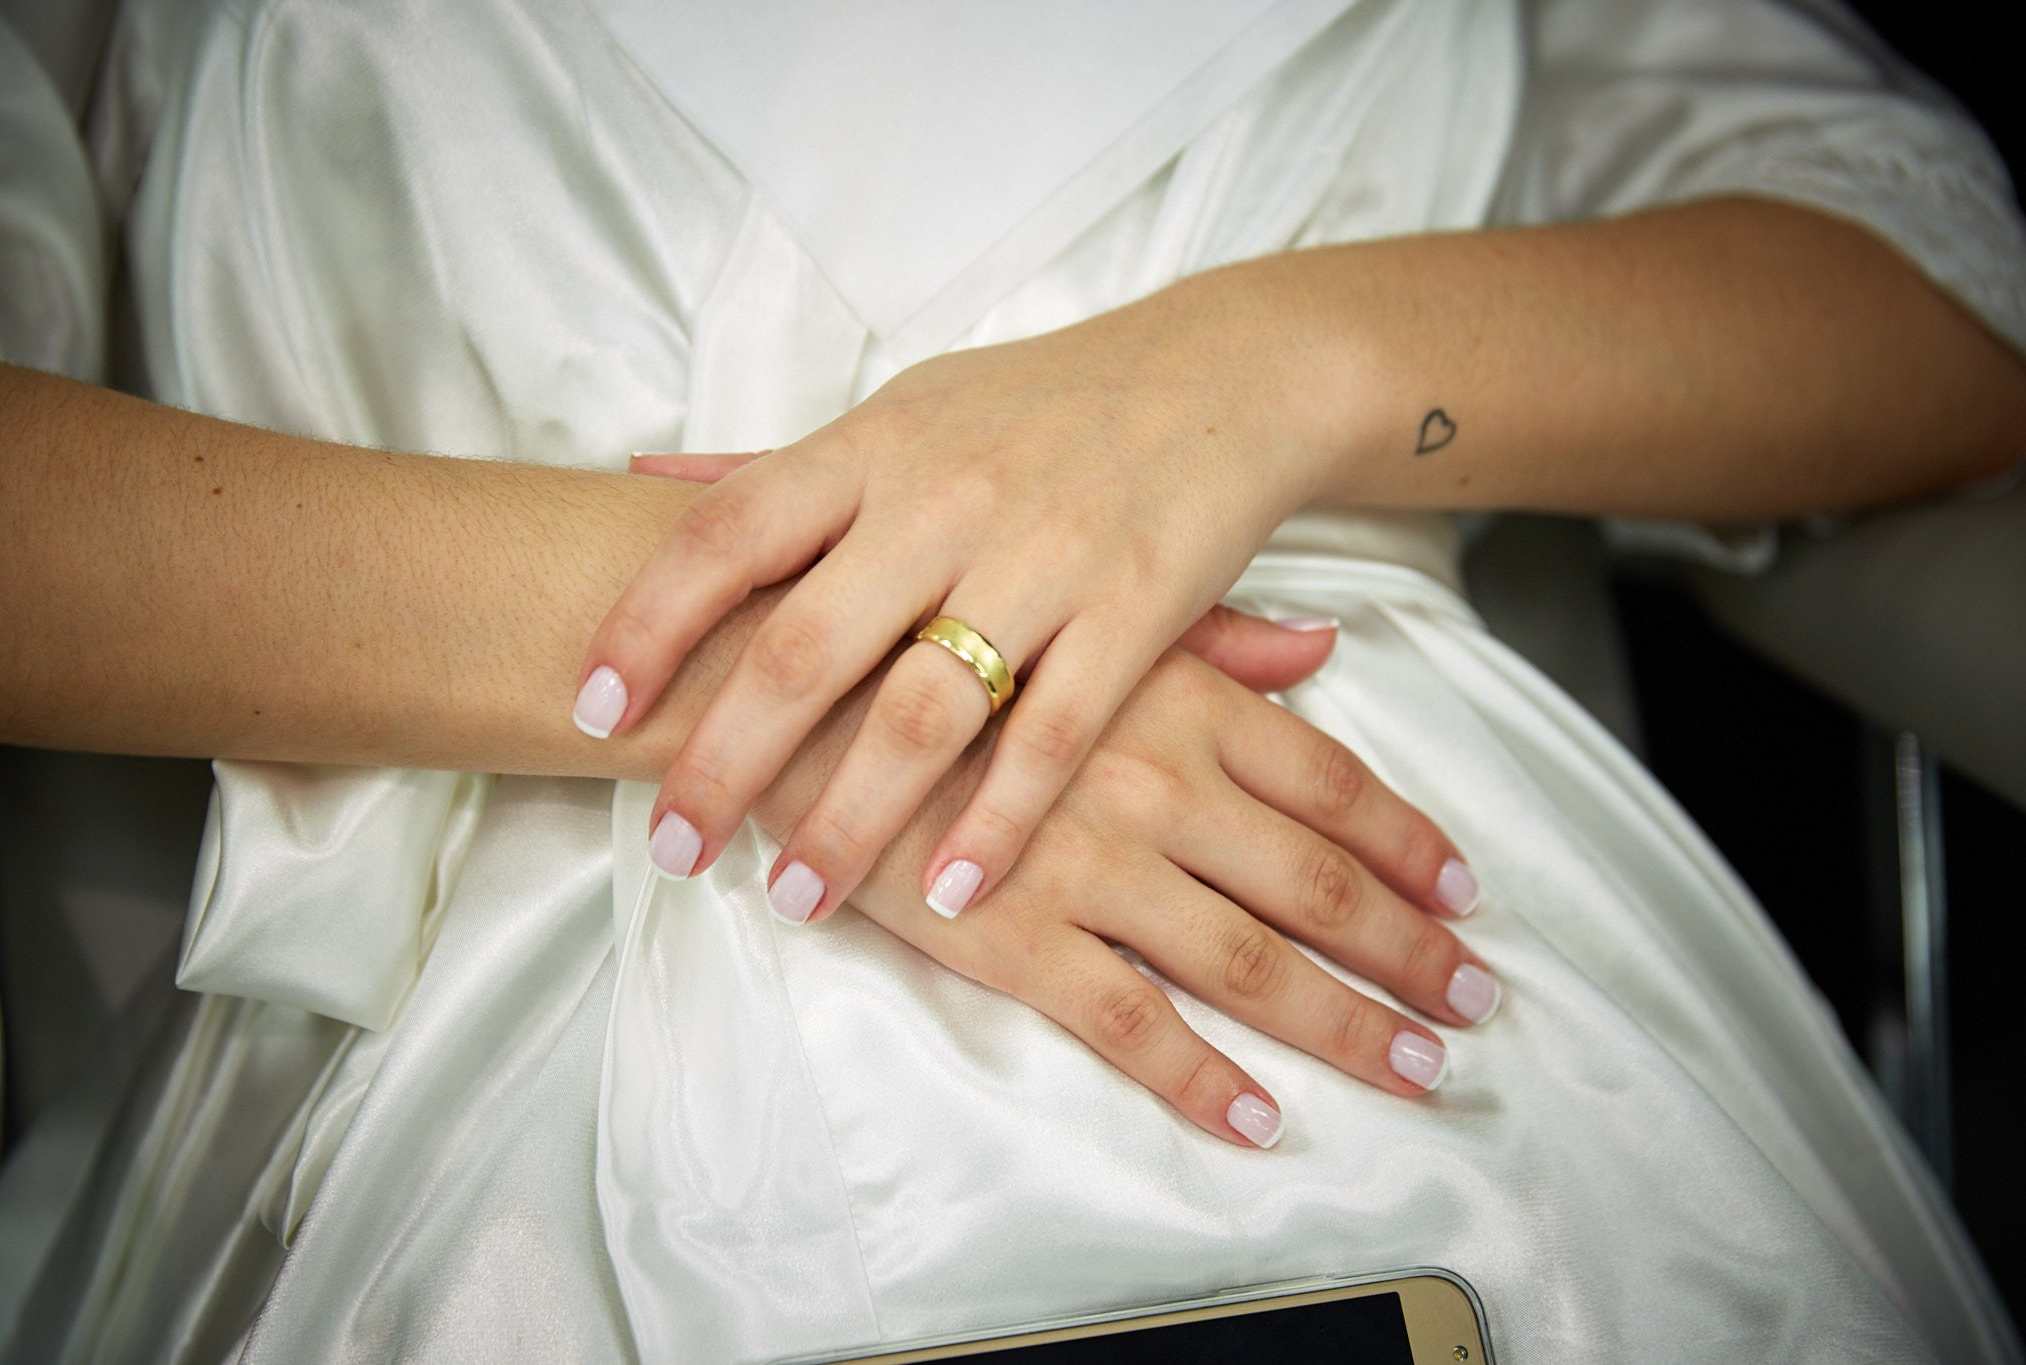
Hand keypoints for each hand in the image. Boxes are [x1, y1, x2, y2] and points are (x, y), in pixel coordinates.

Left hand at [577, 284, 1321, 922]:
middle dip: (725, 759)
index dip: (648, 623)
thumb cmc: (1044, 405)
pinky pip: (1055, 734)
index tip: (588, 709)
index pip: (730, 534)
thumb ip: (780, 463)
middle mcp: (945, 500)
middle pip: (807, 645)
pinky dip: (997, 819)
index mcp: (876, 447)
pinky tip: (948, 893)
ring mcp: (1044, 557)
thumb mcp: (904, 408)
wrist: (1227, 375)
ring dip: (849, 815)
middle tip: (670, 851)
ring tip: (789, 898)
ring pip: (924, 708)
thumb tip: (638, 477)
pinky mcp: (1138, 611)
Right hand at [748, 641, 1496, 1146]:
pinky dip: (1201, 1080)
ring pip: (1251, 963)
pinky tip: (1259, 1119)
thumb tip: (1322, 644)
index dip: (1408, 844)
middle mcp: (1159, 786)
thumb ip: (1214, 635)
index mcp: (1179, 700)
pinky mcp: (1014, 937)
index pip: (1332, 782)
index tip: (1467, 891)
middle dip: (1411, 951)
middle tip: (1476, 1002)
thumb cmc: (932, 626)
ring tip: (1417, 1067)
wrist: (777, 672)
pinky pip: (1130, 1023)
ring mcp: (1091, 866)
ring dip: (1347, 1024)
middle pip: (1319, 884)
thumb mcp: (1083, 603)